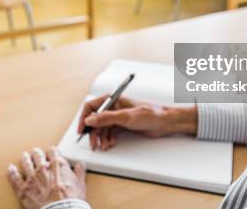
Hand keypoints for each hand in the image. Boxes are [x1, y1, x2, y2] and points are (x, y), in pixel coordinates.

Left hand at [7, 146, 85, 208]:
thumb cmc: (71, 200)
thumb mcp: (80, 185)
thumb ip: (80, 172)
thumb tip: (81, 165)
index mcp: (58, 165)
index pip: (53, 152)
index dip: (52, 151)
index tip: (51, 151)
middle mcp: (44, 168)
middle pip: (38, 155)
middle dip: (37, 153)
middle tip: (36, 152)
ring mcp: (32, 178)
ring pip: (26, 163)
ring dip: (25, 158)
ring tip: (24, 156)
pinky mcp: (23, 189)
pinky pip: (15, 178)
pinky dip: (12, 172)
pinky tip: (10, 168)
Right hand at [78, 96, 196, 150]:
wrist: (165, 122)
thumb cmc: (150, 114)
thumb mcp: (126, 117)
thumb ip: (106, 118)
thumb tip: (90, 120)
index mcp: (112, 99)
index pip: (91, 107)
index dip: (84, 118)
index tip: (82, 130)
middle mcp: (113, 107)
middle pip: (95, 120)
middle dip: (93, 133)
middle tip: (93, 144)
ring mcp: (118, 117)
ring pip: (102, 128)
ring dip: (101, 138)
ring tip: (104, 146)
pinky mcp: (123, 125)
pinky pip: (110, 133)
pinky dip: (108, 139)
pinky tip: (111, 143)